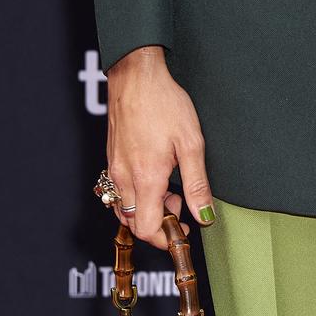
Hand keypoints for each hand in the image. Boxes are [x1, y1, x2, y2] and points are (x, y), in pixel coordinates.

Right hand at [103, 46, 216, 249]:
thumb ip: (197, 184)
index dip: (166, 238)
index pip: (147, 229)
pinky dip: (136, 195)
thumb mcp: (191, 144)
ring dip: (146, 209)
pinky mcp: (111, 160)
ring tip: (168, 187)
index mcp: (146, 178)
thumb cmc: (164, 104)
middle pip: (134, 223)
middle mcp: (124, 178)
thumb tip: (204, 216)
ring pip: (124, 209)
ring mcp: (114, 169)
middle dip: (158, 223)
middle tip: (179, 202)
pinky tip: (153, 176)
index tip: (183, 230)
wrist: (136, 77)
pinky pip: (119, 192)